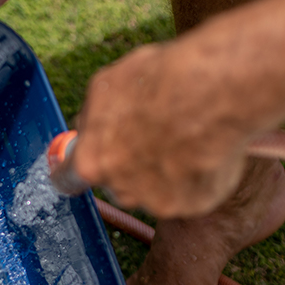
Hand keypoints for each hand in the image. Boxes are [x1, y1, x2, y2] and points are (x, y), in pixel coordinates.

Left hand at [72, 38, 255, 218]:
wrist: (216, 90)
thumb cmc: (161, 81)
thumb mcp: (107, 86)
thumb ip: (92, 116)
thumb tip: (89, 127)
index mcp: (93, 162)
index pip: (68, 180)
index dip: (75, 170)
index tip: (83, 165)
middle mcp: (123, 190)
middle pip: (117, 184)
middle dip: (129, 165)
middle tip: (152, 134)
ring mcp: (160, 201)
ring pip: (155, 189)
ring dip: (163, 170)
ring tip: (185, 135)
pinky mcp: (194, 204)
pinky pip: (190, 191)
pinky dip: (196, 174)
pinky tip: (205, 147)